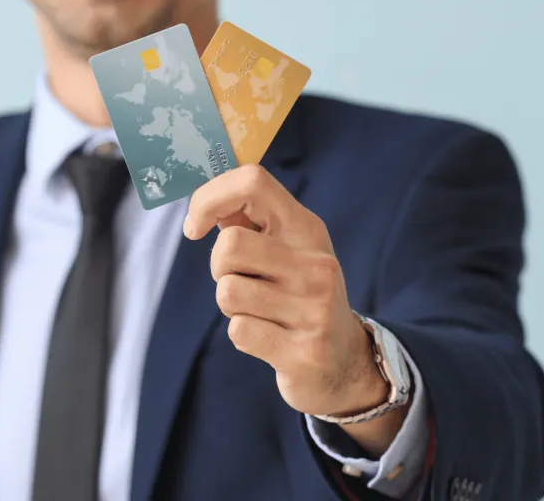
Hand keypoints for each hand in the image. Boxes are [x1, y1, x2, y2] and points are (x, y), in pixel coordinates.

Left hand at [185, 165, 406, 452]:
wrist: (347, 361)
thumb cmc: (302, 296)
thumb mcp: (289, 250)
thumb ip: (249, 224)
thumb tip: (206, 205)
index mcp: (306, 229)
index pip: (253, 182)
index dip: (210, 198)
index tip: (196, 227)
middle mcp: (315, 264)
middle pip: (229, 245)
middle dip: (219, 267)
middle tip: (240, 281)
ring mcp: (313, 309)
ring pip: (228, 292)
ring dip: (231, 306)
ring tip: (259, 311)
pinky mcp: (304, 352)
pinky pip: (239, 331)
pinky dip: (243, 335)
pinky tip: (269, 338)